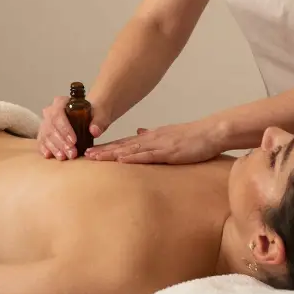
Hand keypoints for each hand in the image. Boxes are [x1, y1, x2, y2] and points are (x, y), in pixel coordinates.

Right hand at [36, 95, 110, 159]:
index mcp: (61, 102)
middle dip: (61, 142)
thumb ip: (99, 121)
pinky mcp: (44, 133)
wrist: (89, 117)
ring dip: (55, 147)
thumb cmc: (93, 113)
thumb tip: (94, 131)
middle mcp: (51, 111)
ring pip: (46, 135)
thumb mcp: (100, 114)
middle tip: (71, 153)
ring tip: (64, 157)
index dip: (64, 128)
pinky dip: (45, 148)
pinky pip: (41, 141)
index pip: (58, 114)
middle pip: (51, 126)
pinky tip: (50, 155)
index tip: (73, 141)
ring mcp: (46, 122)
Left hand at [84, 120, 222, 164]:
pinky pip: (148, 156)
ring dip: (111, 154)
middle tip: (83, 155)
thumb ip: (151, 135)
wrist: (210, 132)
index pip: (123, 143)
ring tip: (95, 158)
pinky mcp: (169, 152)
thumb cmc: (192, 137)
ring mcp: (159, 145)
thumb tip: (137, 133)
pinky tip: (120, 160)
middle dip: (102, 151)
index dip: (106, 147)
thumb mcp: (168, 135)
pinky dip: (133, 158)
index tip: (90, 151)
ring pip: (130, 150)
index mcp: (149, 137)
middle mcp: (150, 139)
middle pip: (121, 146)